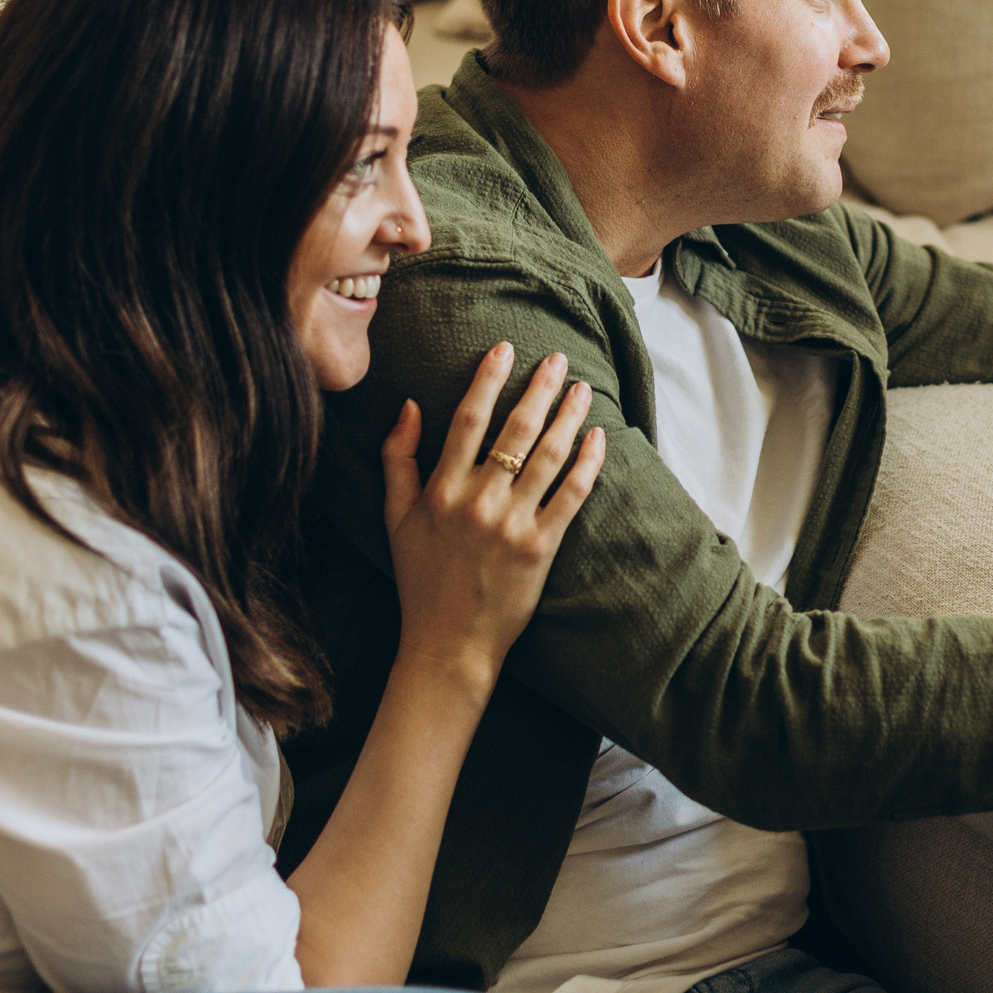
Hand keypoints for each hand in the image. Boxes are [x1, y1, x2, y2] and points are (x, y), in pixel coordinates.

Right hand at [380, 345, 605, 696]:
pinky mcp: (541, 548)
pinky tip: (598, 439)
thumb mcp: (394, 517)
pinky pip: (571, 495)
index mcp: (440, 489)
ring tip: (584, 391)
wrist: (448, 641)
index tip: (506, 350)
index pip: (467, 420)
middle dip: (540, 389)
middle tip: (560, 361)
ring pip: (547, 456)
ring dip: (569, 418)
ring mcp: (511, 524)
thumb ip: (397, 458)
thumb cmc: (420, 577)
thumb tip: (408, 406)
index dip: (488, 380)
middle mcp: (477, 501)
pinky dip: (587, 464)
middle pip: (515, 430)